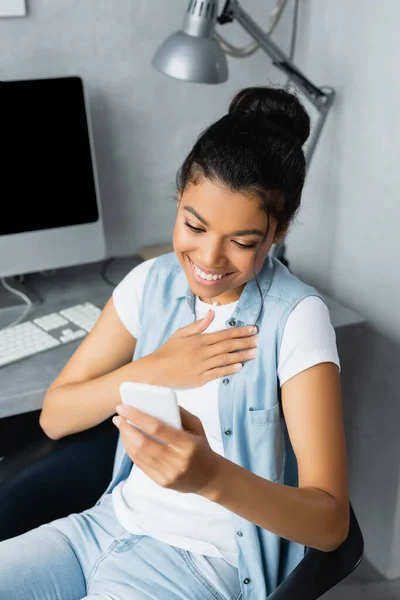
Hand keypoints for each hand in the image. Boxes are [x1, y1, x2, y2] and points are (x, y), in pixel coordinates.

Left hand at [113, 403, 223, 498]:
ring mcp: (168, 474)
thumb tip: (157, 402)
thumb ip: (180, 413)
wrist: (210, 478)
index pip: (157, 428)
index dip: (138, 417)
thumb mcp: (197, 427)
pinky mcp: (161, 482)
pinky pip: (140, 465)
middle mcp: (177, 461)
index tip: (124, 407)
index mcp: (187, 444)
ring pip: (139, 455)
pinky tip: (128, 440)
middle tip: (118, 417)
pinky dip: (131, 451)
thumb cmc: (201, 448)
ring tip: (121, 427)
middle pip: (143, 443)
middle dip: (127, 428)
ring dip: (126, 439)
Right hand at [139, 309, 258, 388]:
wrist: (155, 370)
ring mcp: (202, 366)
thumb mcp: (180, 334)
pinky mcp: (200, 379)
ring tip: (254, 353)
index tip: (252, 329)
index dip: (239, 331)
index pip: (224, 334)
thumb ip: (198, 325)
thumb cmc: (167, 351)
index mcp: (199, 340)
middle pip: (228, 346)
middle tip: (258, 340)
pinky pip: (218, 373)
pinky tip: (239, 367)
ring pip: (225, 359)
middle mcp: (203, 352)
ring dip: (241, 356)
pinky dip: (229, 370)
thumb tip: (211, 313)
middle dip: (244, 342)